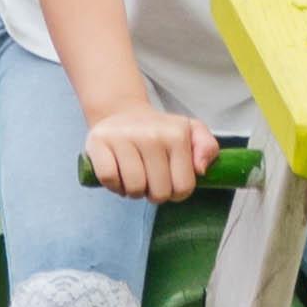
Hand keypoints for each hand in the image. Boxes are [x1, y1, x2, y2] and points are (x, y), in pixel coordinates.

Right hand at [84, 102, 220, 203]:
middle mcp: (152, 134)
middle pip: (158, 193)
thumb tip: (201, 170)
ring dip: (133, 191)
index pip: (183, 188)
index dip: (176, 192)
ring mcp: (124, 137)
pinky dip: (113, 185)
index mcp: (177, 134)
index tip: (170, 180)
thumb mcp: (191, 132)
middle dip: (155, 193)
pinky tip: (119, 174)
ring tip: (135, 176)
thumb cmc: (160, 131)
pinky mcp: (99, 143)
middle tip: (150, 178)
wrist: (123, 113)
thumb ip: (207, 148)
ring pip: (134, 189)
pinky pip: (109, 179)